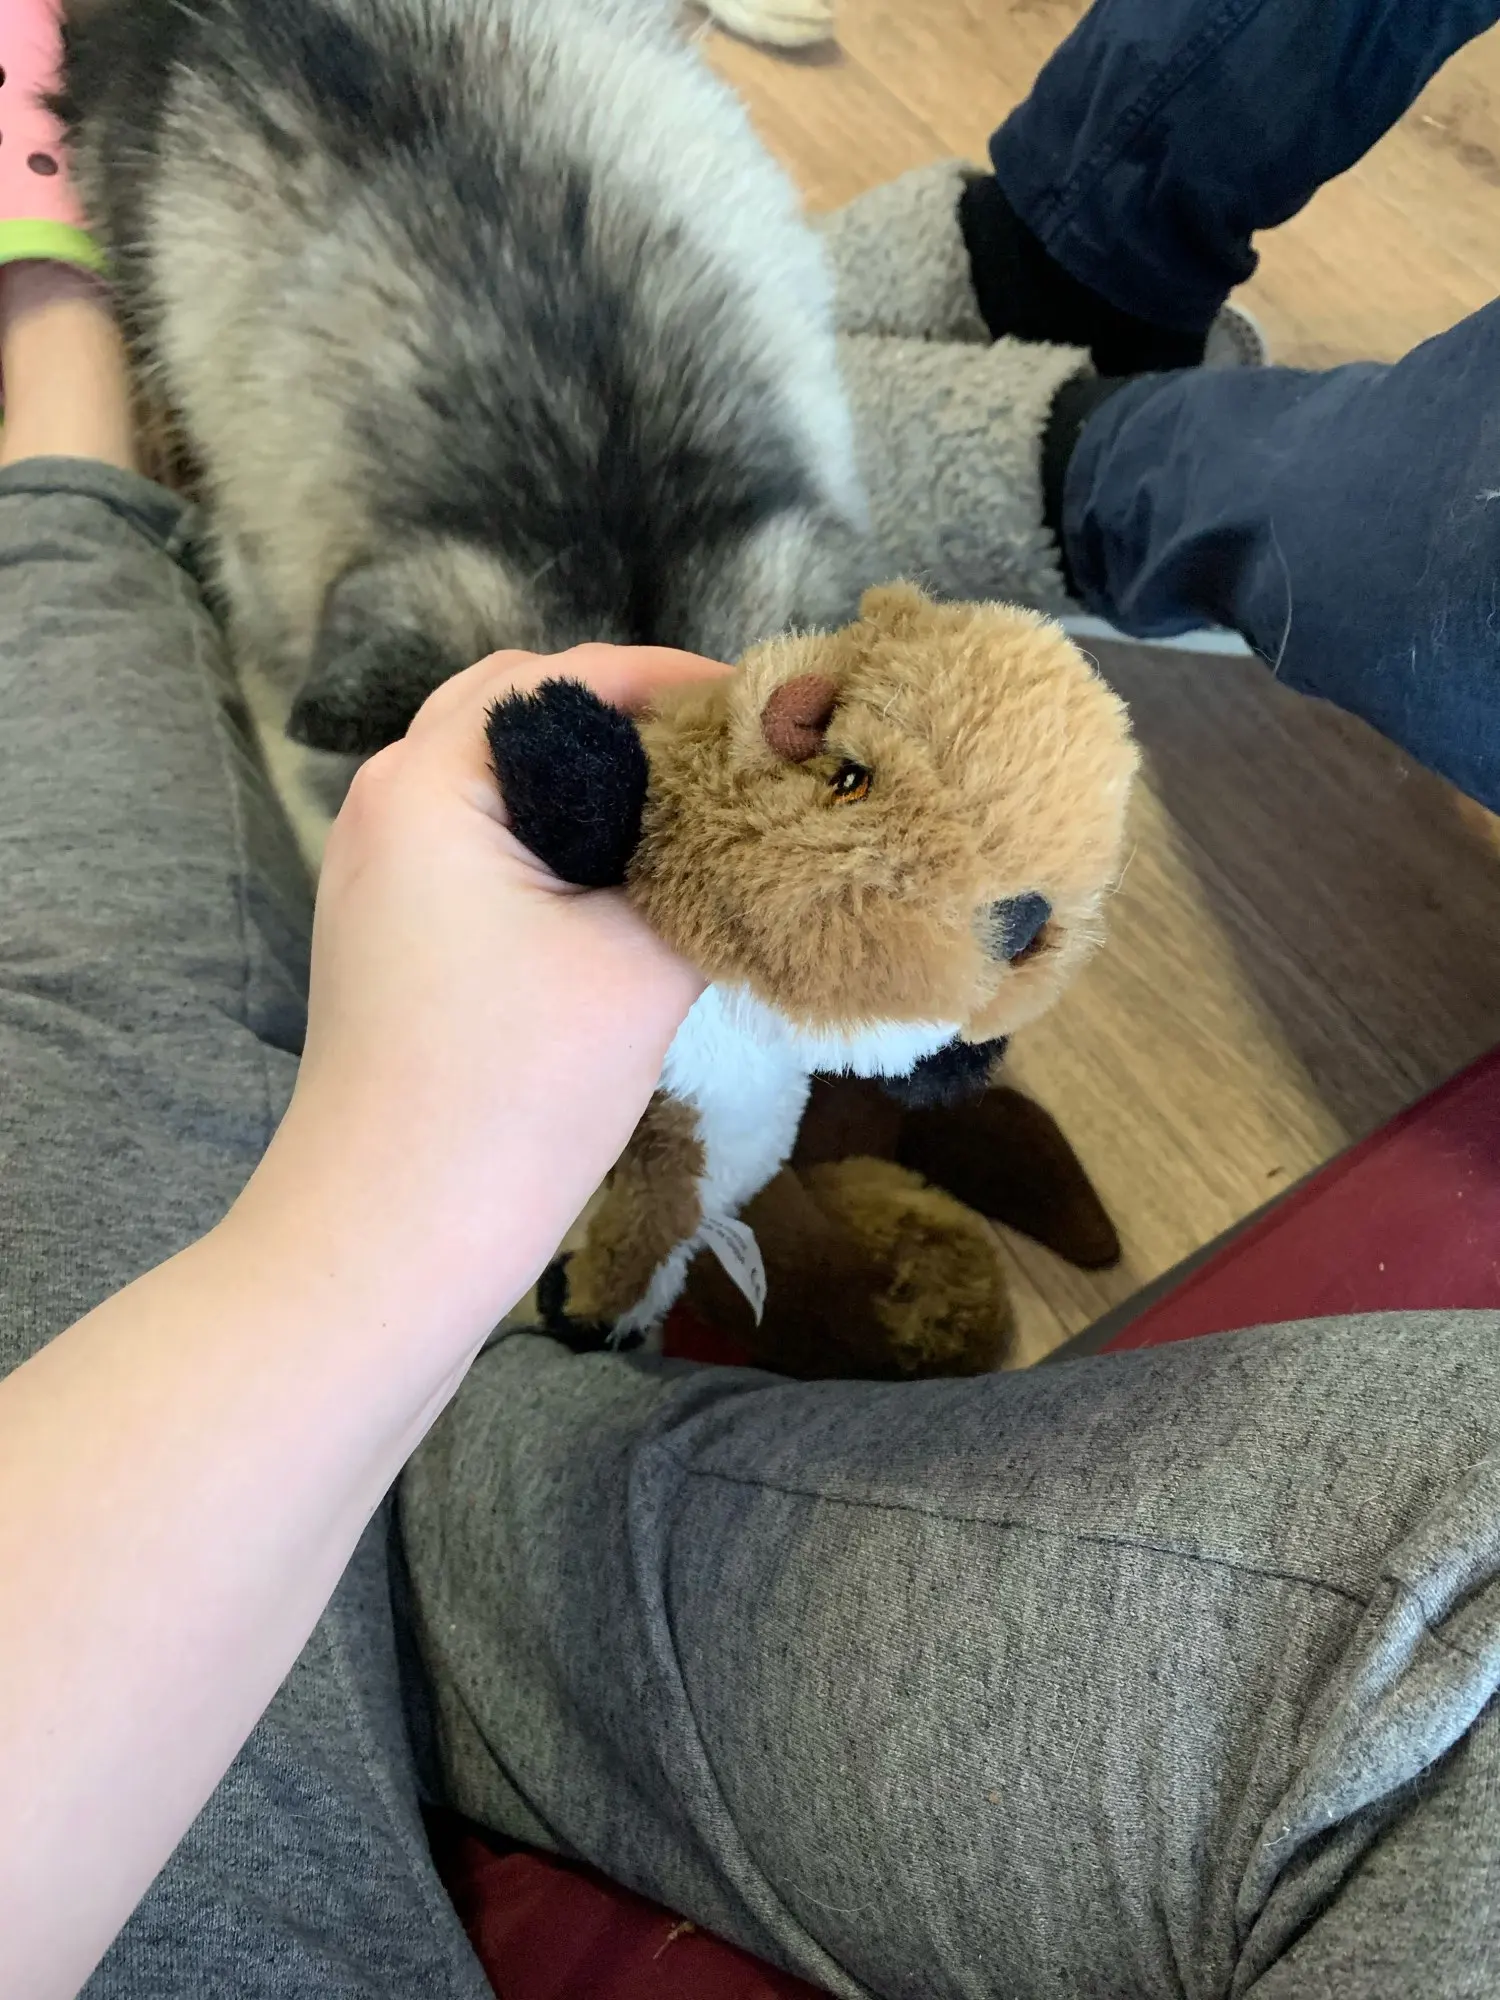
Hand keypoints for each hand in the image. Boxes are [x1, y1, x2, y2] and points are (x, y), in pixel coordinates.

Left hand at [235, 645, 728, 1345]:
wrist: (389, 1240)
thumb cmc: (510, 1096)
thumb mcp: (637, 965)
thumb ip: (702, 862)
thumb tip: (763, 808)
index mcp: (429, 784)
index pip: (564, 678)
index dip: (673, 682)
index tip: (764, 713)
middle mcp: (384, 805)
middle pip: (523, 714)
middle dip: (629, 720)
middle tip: (731, 756)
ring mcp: (376, 871)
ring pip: (502, 782)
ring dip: (592, 780)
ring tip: (694, 810)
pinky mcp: (389, 931)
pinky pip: (482, 843)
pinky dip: (555, 837)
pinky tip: (629, 878)